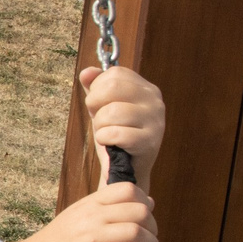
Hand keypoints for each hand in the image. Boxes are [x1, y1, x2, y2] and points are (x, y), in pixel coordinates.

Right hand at [20, 180, 159, 241]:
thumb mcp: (77, 216)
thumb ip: (105, 209)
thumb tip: (144, 202)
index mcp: (88, 204)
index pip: (127, 189)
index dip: (144, 201)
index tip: (146, 216)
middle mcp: (90, 217)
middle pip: (138, 211)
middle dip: (152, 225)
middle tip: (151, 237)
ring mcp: (89, 238)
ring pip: (135, 232)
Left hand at [80, 66, 164, 186]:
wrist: (126, 169)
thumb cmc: (115, 134)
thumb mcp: (103, 107)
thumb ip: (94, 87)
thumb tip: (86, 72)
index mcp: (145, 88)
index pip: (115, 74)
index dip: (98, 89)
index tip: (101, 105)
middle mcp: (155, 101)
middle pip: (112, 88)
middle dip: (95, 105)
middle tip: (100, 120)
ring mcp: (156, 121)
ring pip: (112, 111)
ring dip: (100, 126)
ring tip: (107, 133)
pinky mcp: (150, 142)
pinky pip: (115, 133)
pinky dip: (105, 139)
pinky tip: (110, 143)